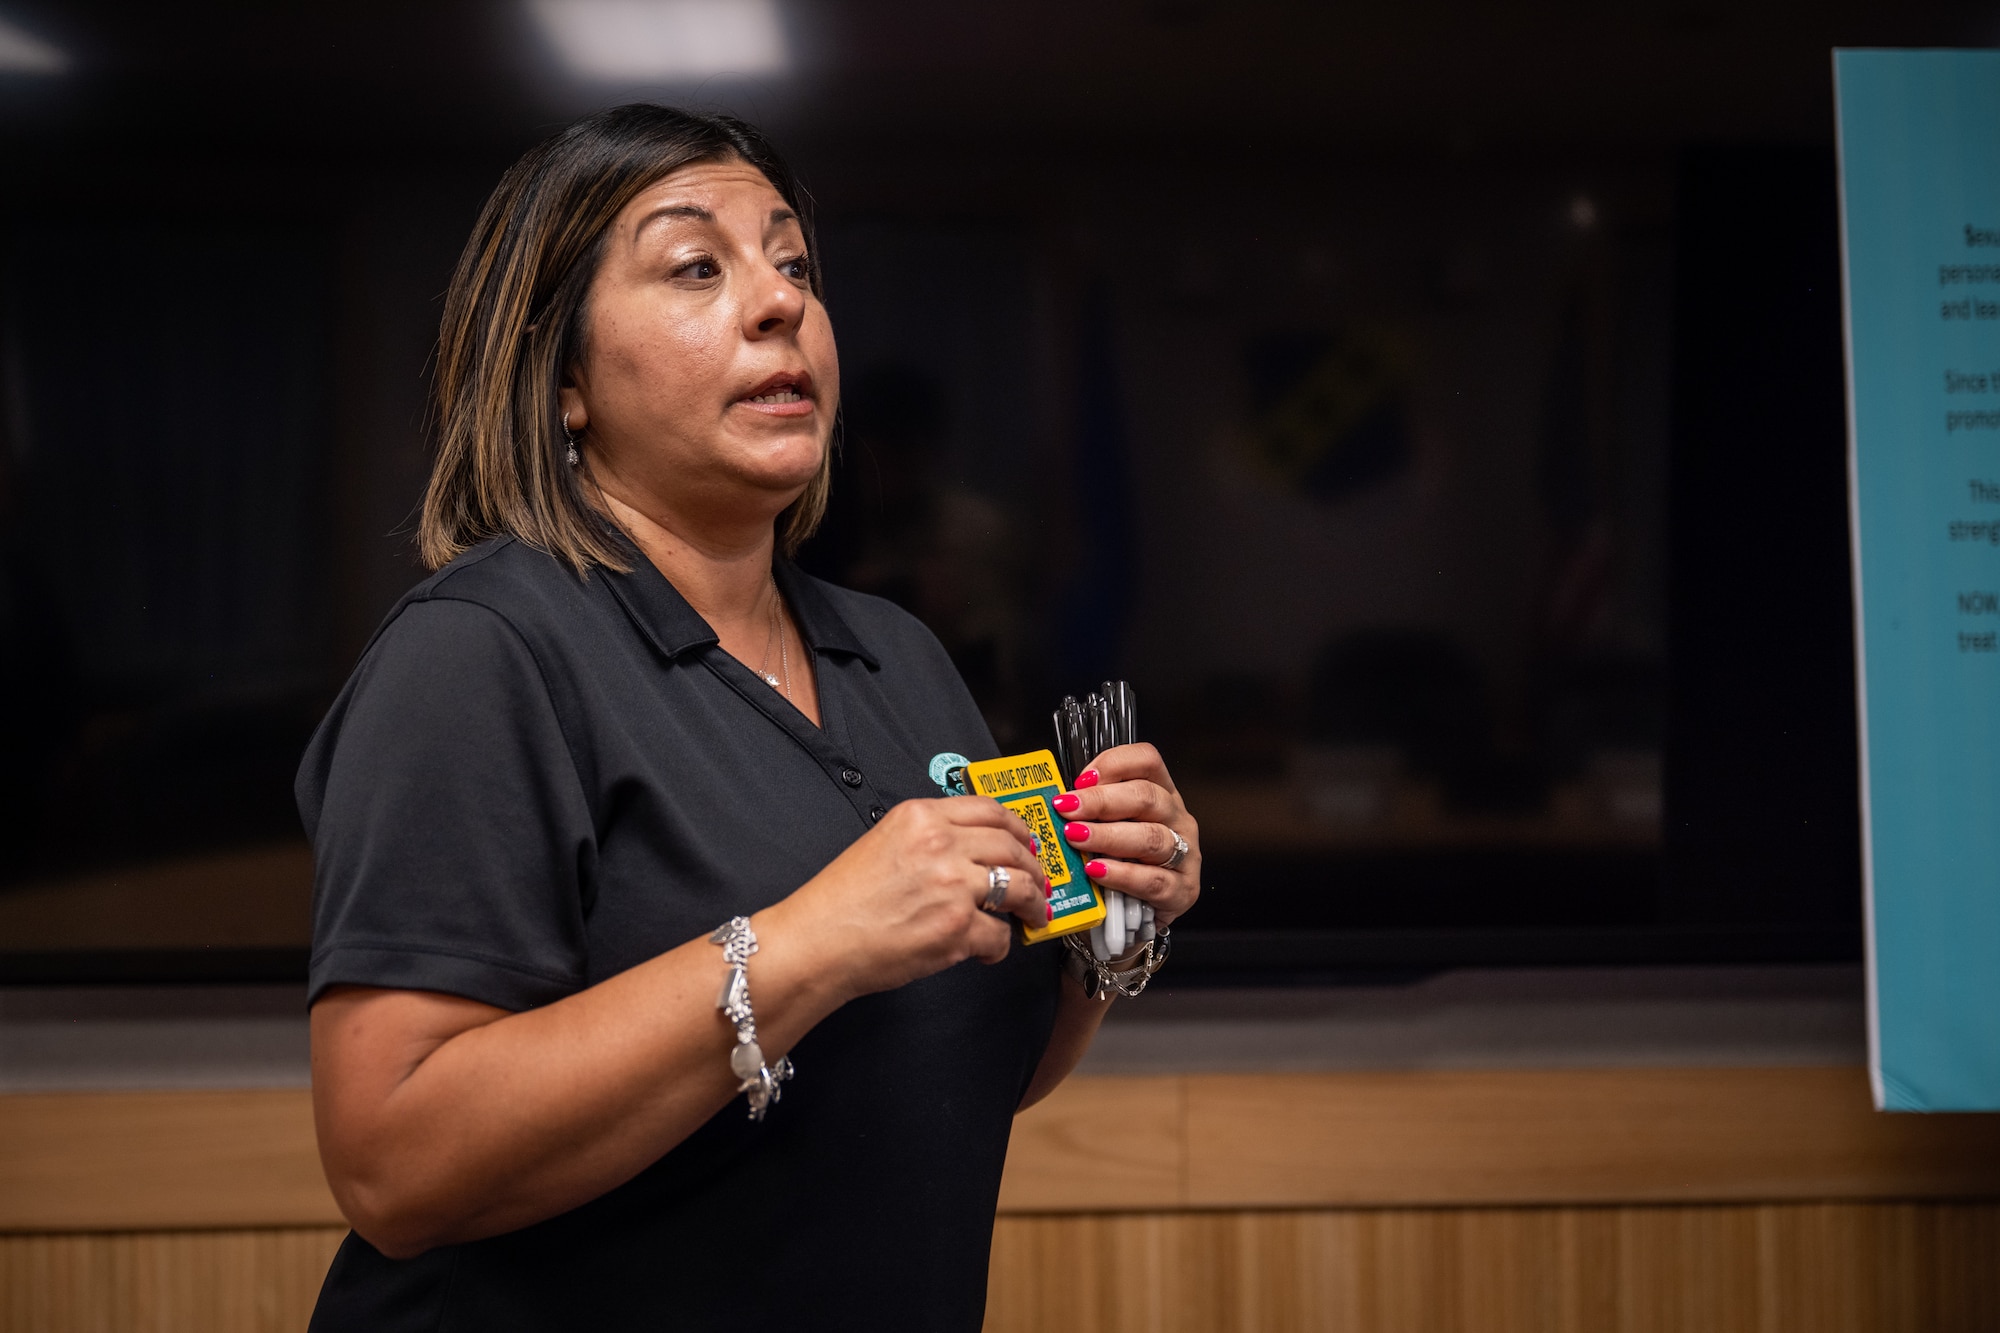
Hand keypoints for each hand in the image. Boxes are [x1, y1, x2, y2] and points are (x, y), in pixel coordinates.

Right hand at [778, 796, 1052, 996]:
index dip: (1018, 828)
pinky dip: (999, 946)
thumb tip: (973, 852)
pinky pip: (1000, 935)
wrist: (818, 941)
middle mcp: (941, 844)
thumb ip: (928, 838)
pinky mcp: (957, 928)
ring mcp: (953, 886)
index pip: (990, 810)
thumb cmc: (842, 902)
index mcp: (920, 817)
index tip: (1027, 841)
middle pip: (1013, 846)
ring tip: (1030, 915)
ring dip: (1031, 904)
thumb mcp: (883, 842)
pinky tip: (985, 950)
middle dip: (1034, 867)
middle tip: (1038, 882)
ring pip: (1020, 887)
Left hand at [1052, 743, 1200, 927]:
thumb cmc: (1120, 863)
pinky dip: (1122, 875)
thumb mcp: (1108, 828)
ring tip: (1077, 838)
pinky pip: (1153, 880)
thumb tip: (1056, 799)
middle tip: (1068, 809)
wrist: (1135, 914)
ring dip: (1108, 836)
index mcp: (1161, 794)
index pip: (1147, 761)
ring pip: (1151, 837)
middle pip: (1146, 797)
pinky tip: (1097, 871)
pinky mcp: (1183, 890)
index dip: (1114, 764)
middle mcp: (1177, 818)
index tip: (1081, 780)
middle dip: (1101, 801)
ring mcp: (1185, 854)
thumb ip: (1090, 810)